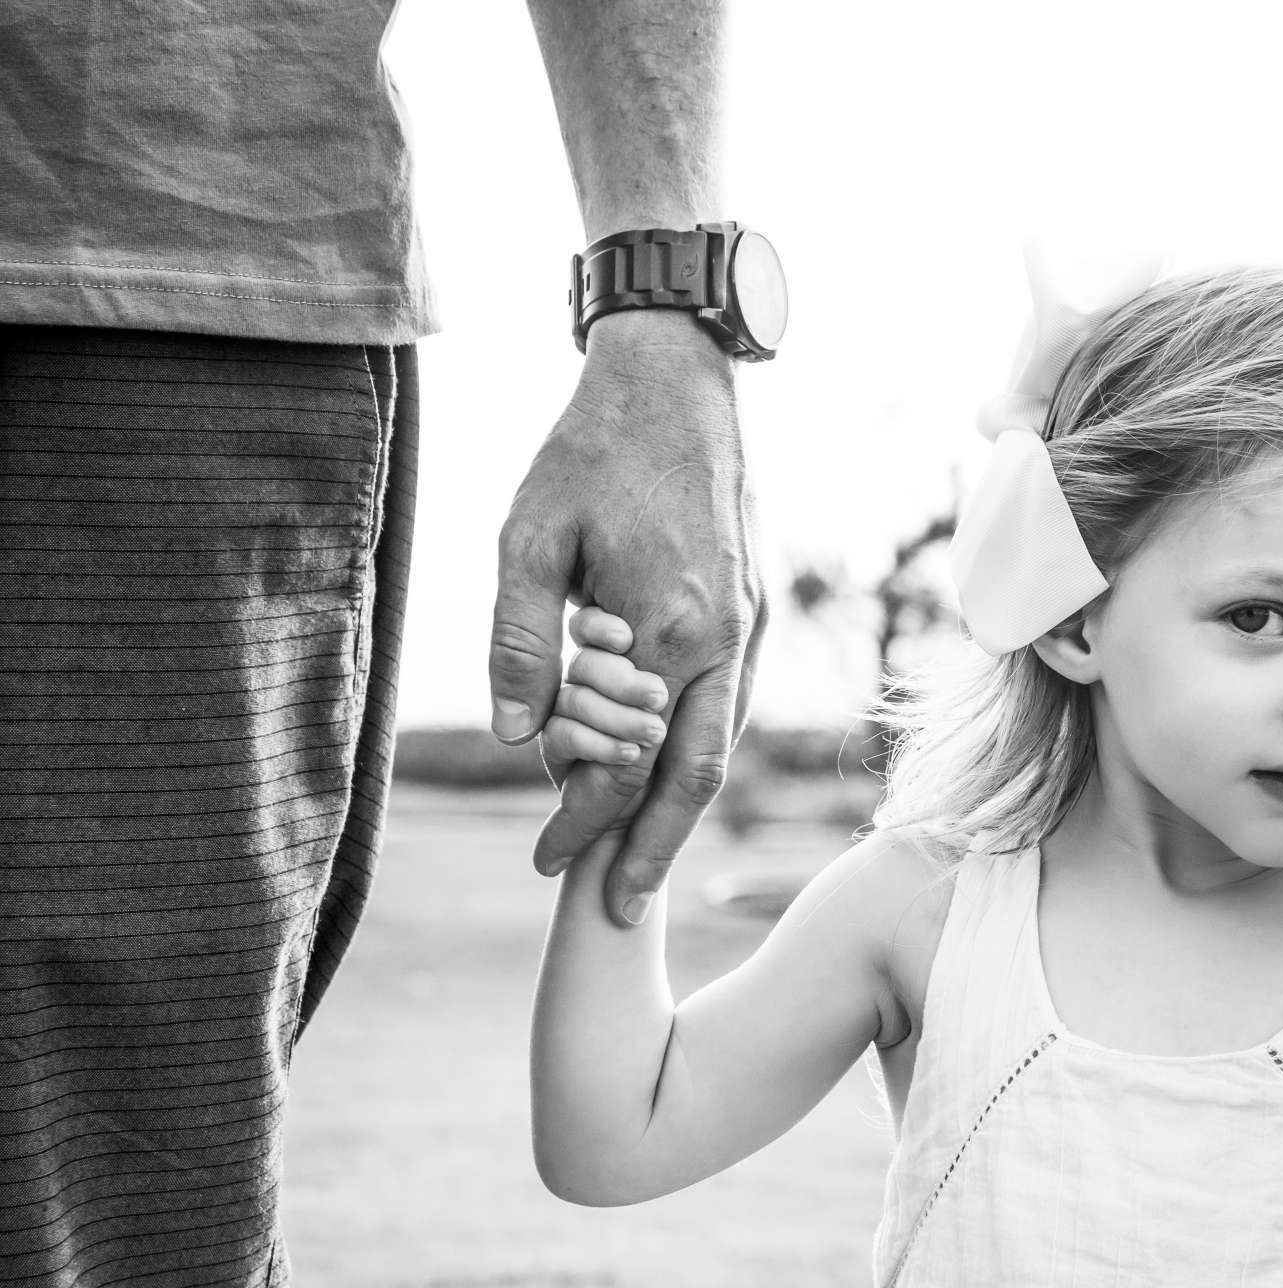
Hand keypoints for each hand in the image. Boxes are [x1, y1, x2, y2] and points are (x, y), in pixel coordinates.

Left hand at [488, 311, 768, 922]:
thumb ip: (524, 644)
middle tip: (614, 906)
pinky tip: (668, 770)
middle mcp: (726, 639)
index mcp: (671, 628)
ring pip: (721, 744)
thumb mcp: (531, 539)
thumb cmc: (593, 451)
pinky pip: (730, 704)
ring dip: (679, 805)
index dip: (584, 819)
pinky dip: (698, 751)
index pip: (627, 760)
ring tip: (638, 853)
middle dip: (650, 846)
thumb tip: (518, 739)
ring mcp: (752, 625)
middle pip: (694, 777)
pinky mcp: (757, 608)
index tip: (547, 862)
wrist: (678, 380)